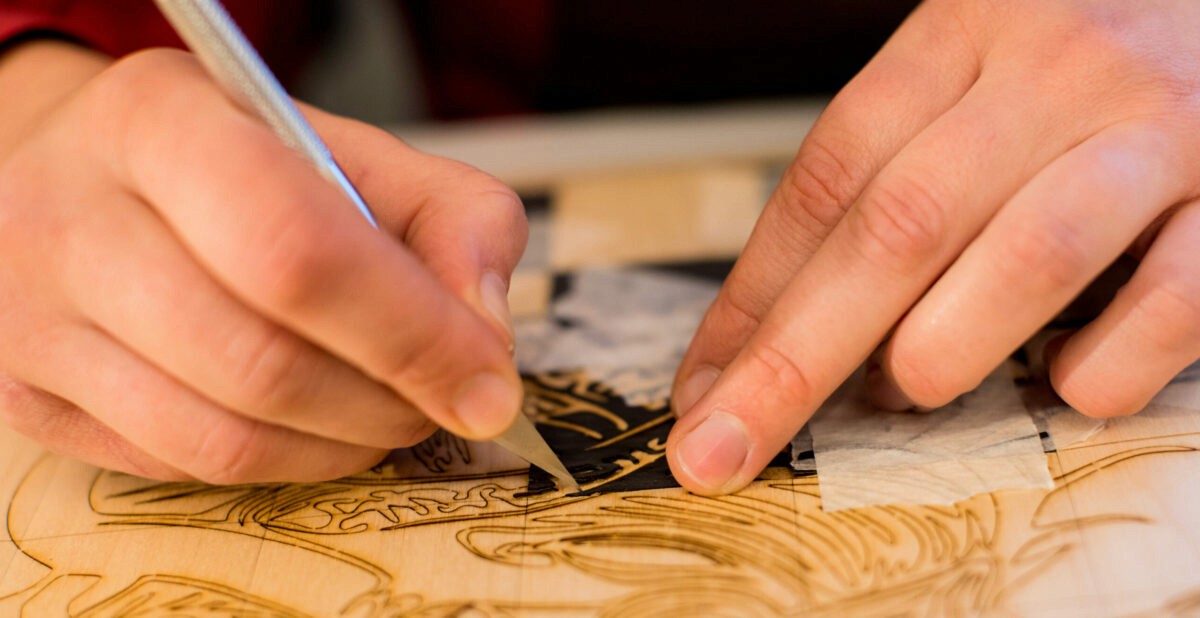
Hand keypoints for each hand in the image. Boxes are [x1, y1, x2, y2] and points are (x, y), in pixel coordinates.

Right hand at [0, 42, 526, 482]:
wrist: (84, 176)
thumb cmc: (241, 166)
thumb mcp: (359, 153)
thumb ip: (455, 219)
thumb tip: (486, 335)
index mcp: (160, 122)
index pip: (296, 248)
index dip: (411, 330)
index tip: (488, 380)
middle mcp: (71, 219)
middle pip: (260, 360)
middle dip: (389, 400)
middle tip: (446, 397)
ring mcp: (32, 322)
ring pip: (223, 438)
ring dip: (345, 444)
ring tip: (391, 409)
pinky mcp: (34, 401)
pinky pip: (186, 468)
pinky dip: (284, 460)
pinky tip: (317, 421)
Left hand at [668, 0, 1199, 493]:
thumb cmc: (1089, 59)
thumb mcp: (977, 75)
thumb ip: (894, 174)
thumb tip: (778, 327)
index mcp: (965, 32)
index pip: (828, 176)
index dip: (752, 294)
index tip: (701, 387)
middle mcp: (1055, 73)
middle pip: (895, 228)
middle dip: (794, 360)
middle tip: (723, 447)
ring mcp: (1156, 132)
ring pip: (1023, 261)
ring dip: (938, 354)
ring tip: (904, 391)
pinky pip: (1165, 308)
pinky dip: (1097, 370)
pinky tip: (1065, 380)